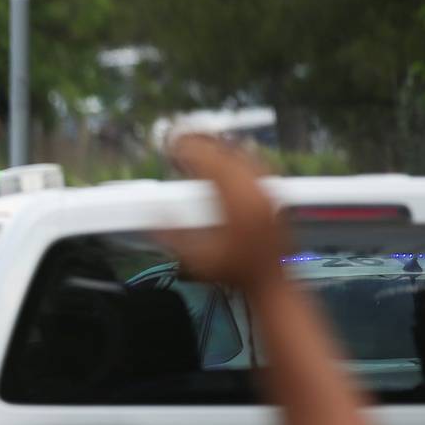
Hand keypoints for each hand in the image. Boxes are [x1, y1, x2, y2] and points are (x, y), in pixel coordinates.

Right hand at [165, 134, 290, 290]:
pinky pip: (257, 163)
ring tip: (200, 146)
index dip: (187, 149)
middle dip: (201, 142)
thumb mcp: (194, 257)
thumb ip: (170, 232)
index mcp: (235, 200)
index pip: (209, 161)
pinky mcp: (275, 194)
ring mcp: (268, 189)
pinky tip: (229, 159)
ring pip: (244, 154)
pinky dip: (239, 156)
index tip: (171, 145)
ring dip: (219, 147)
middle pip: (226, 151)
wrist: (271, 282)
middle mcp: (255, 188)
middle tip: (180, 141)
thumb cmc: (232, 272)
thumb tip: (150, 210)